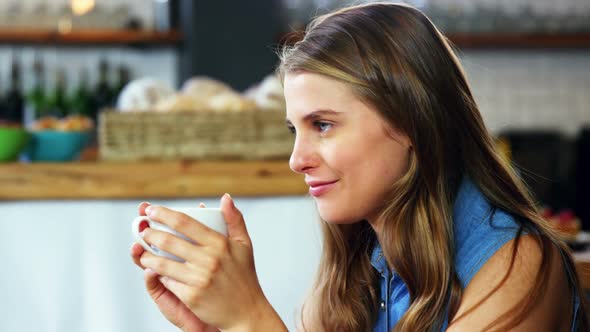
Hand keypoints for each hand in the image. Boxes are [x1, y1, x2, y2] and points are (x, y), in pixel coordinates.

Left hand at [138, 194, 281, 330]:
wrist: (247, 311)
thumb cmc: (244, 276)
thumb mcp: (244, 244)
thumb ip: (234, 220)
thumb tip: (225, 198)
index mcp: (220, 244)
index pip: (185, 223)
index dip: (164, 214)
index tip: (151, 210)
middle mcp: (209, 260)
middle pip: (169, 241)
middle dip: (150, 233)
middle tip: (142, 229)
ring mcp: (199, 278)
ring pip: (163, 263)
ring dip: (147, 256)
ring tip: (143, 251)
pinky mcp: (192, 296)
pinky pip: (168, 281)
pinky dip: (159, 275)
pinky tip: (154, 270)